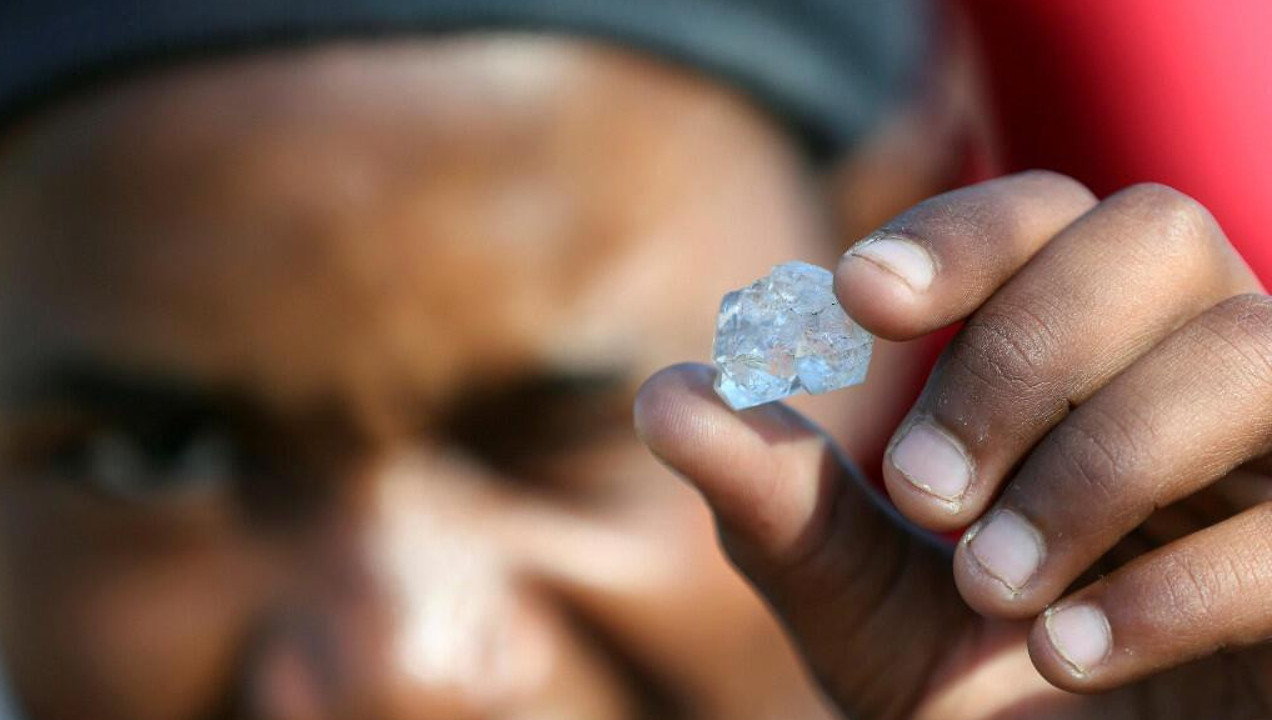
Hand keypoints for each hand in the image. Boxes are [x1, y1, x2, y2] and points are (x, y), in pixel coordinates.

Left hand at [635, 172, 1271, 719]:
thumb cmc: (983, 699)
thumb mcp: (861, 603)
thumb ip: (780, 504)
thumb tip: (667, 395)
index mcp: (1091, 355)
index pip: (1049, 214)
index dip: (959, 233)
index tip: (854, 301)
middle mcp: (1201, 374)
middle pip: (1153, 237)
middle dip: (1021, 355)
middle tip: (925, 490)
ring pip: (1247, 351)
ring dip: (1094, 467)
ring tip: (991, 585)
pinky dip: (1174, 588)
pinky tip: (1069, 659)